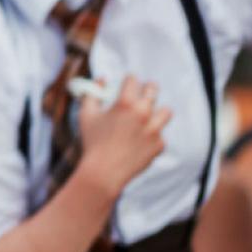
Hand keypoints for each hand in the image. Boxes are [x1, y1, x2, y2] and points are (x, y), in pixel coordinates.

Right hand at [76, 76, 170, 194]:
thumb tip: (102, 79)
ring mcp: (154, 130)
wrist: (104, 171)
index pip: (133, 80)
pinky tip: (140, 141)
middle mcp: (144, 113)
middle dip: (148, 88)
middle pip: (153, 90)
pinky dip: (152, 136)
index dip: (128, 80)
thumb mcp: (86, 114)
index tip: (127, 82)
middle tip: (144, 90)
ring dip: (157, 111)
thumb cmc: (92, 141)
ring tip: (148, 115)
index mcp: (125, 103)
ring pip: (165, 112)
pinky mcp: (159, 145)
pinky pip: (160, 135)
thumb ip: (93, 93)